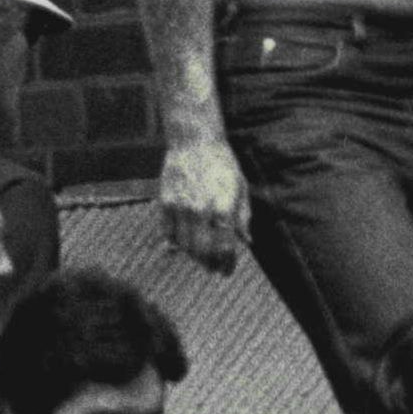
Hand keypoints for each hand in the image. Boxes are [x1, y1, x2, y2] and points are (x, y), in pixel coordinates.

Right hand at [159, 135, 247, 272]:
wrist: (195, 143)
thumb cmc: (222, 164)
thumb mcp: (240, 187)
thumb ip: (242, 216)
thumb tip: (246, 241)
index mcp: (223, 206)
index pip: (224, 246)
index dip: (227, 263)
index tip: (228, 270)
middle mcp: (200, 210)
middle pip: (203, 251)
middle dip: (210, 264)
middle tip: (215, 269)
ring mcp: (180, 208)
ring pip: (185, 245)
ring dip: (194, 256)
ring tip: (201, 259)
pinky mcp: (166, 204)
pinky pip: (168, 234)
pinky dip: (175, 245)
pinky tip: (181, 249)